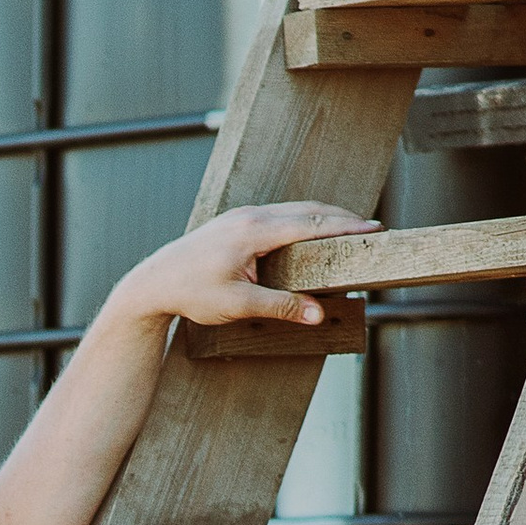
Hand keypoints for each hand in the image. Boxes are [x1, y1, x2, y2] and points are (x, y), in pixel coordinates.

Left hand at [111, 200, 376, 340]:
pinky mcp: (236, 222)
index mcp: (254, 231)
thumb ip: (280, 307)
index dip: (345, 227)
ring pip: (293, 210)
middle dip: (341, 219)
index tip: (373, 229)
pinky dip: (303, 220)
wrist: (152, 282)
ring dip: (323, 218)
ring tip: (350, 230)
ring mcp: (242, 216)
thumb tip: (317, 314)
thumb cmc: (190, 293)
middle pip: (307, 210)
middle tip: (371, 229)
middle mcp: (250, 216)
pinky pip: (279, 215)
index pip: (311, 224)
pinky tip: (313, 232)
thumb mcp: (237, 305)